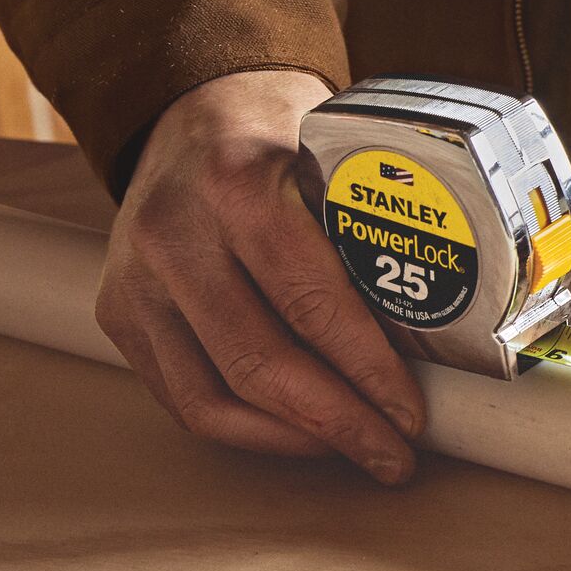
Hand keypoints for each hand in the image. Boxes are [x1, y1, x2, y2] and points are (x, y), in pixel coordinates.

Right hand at [95, 70, 424, 482]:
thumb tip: (451, 333)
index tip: (412, 413)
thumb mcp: (336, 156)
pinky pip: (181, 398)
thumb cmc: (283, 138)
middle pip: (259, 362)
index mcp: (238, 183)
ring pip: (212, 397)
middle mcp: (175, 233)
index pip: (311, 301)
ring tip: (356, 452)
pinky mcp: (118, 313)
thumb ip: (375, 231)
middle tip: (395, 455)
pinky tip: (301, 435)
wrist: (191, 115)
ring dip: (294, 440)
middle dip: (339, 422)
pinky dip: (247, 429)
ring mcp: (136, 279)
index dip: (367, 370)